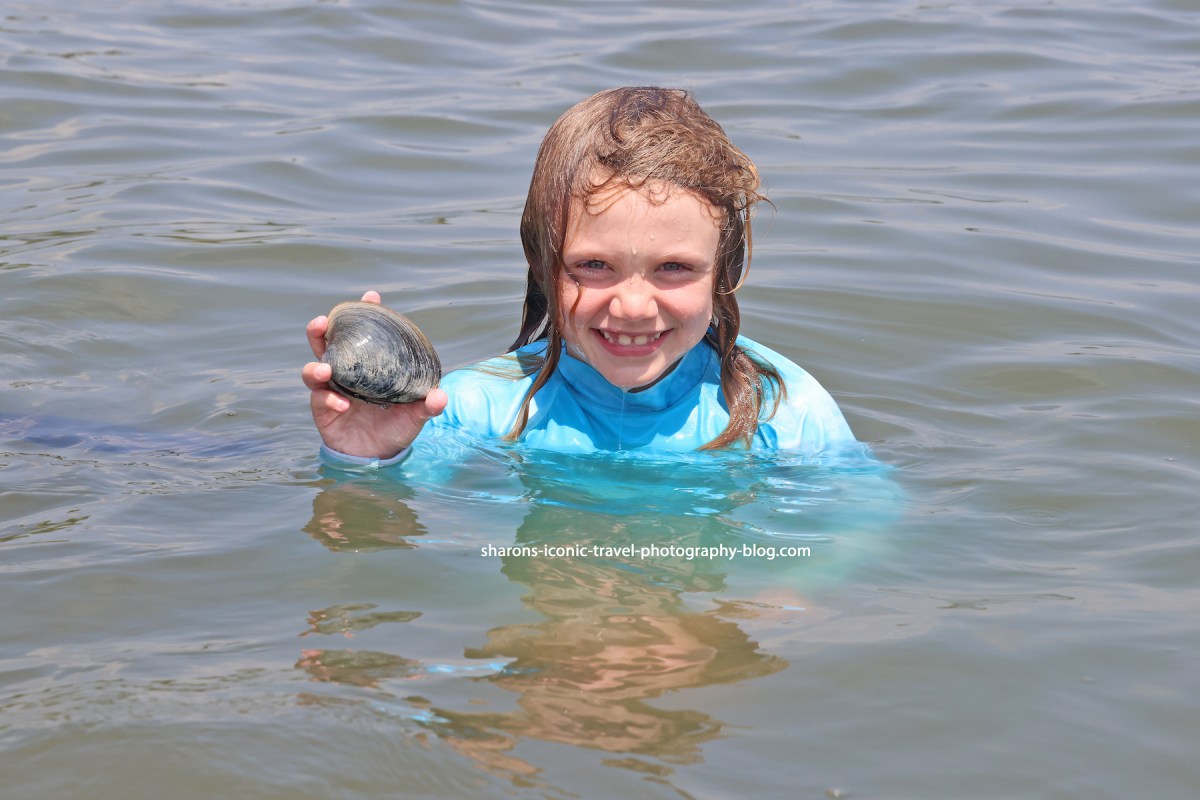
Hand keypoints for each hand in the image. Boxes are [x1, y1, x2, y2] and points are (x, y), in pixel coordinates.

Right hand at [302, 290, 447, 458]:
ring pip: (313, 371)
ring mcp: (331, 390)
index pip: (362, 333)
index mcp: (368, 365)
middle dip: (319, 330)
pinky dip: (329, 400)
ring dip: (316, 367)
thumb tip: (440, 396)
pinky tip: (343, 405)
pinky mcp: (322, 411)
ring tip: (325, 370)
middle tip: (321, 322)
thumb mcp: (416, 414)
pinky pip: (320, 400)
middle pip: (325, 344)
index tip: (370, 296)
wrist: (380, 456)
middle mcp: (346, 372)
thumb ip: (428, 405)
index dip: (364, 313)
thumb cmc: (397, 426)